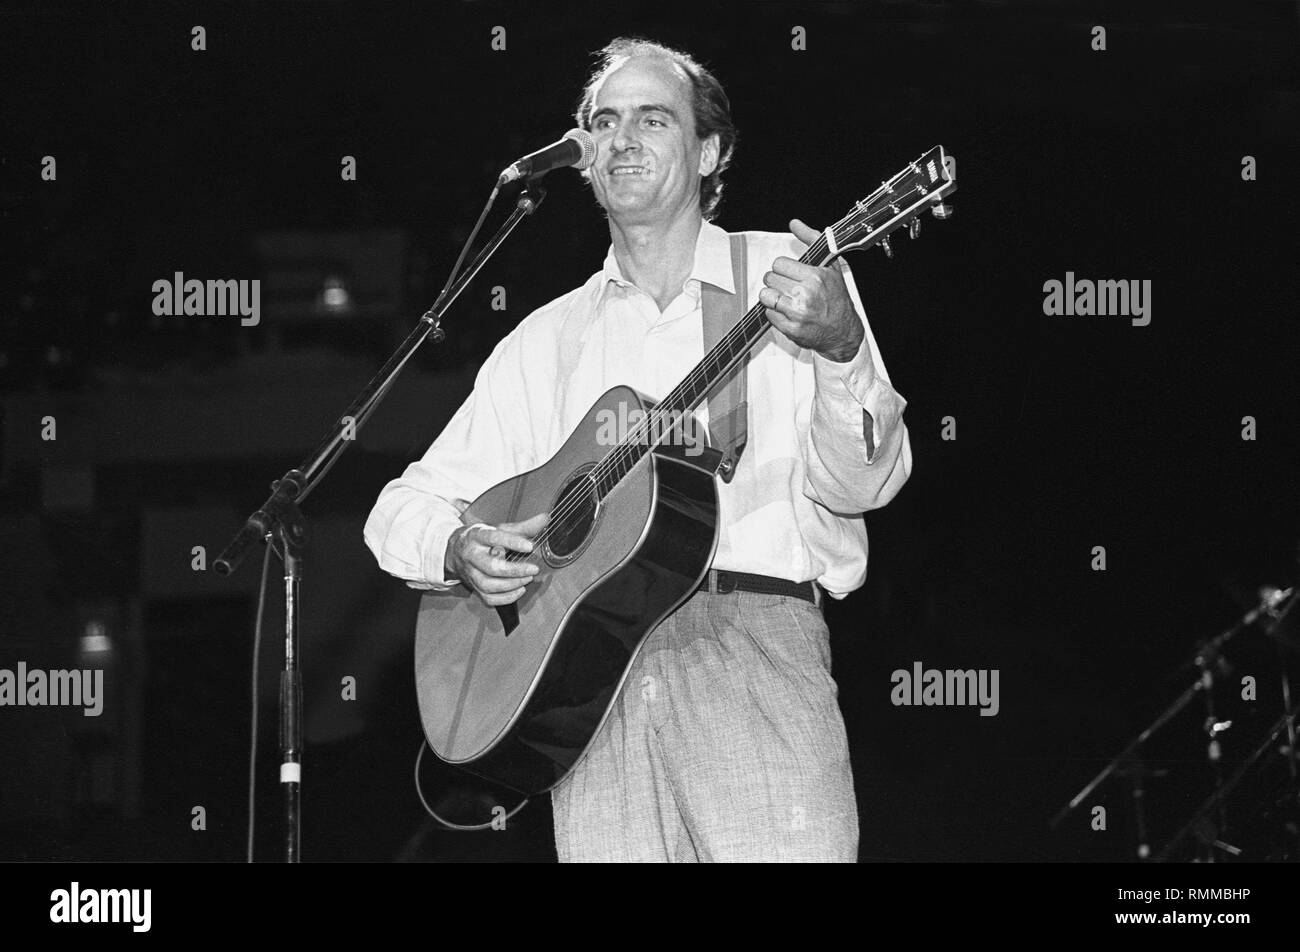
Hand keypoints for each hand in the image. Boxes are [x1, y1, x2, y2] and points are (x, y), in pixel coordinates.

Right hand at [445, 511, 548, 606]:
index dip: (512, 542)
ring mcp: (471, 573)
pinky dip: (506, 598)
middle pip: (491, 567)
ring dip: (512, 585)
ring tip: (528, 579)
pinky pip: (488, 598)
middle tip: (533, 569)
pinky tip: (519, 590)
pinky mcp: (473, 587)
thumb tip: (545, 519)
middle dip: (515, 570)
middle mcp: (472, 555)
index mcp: (477, 536)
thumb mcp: (499, 529)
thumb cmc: (482, 540)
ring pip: (488, 585)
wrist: (456, 551)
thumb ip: (523, 527)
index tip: (530, 546)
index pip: (493, 538)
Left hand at [757, 218, 864, 361]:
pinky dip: (775, 313)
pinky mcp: (791, 329)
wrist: (843, 331)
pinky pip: (768, 314)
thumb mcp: (831, 265)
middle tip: (789, 287)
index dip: (783, 268)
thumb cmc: (837, 298)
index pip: (779, 263)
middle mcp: (806, 294)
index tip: (791, 273)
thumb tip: (794, 223)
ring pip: (765, 296)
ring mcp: (797, 313)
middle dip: (777, 282)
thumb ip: (811, 240)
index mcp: (815, 277)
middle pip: (770, 279)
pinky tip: (788, 312)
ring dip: (772, 297)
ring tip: (786, 298)